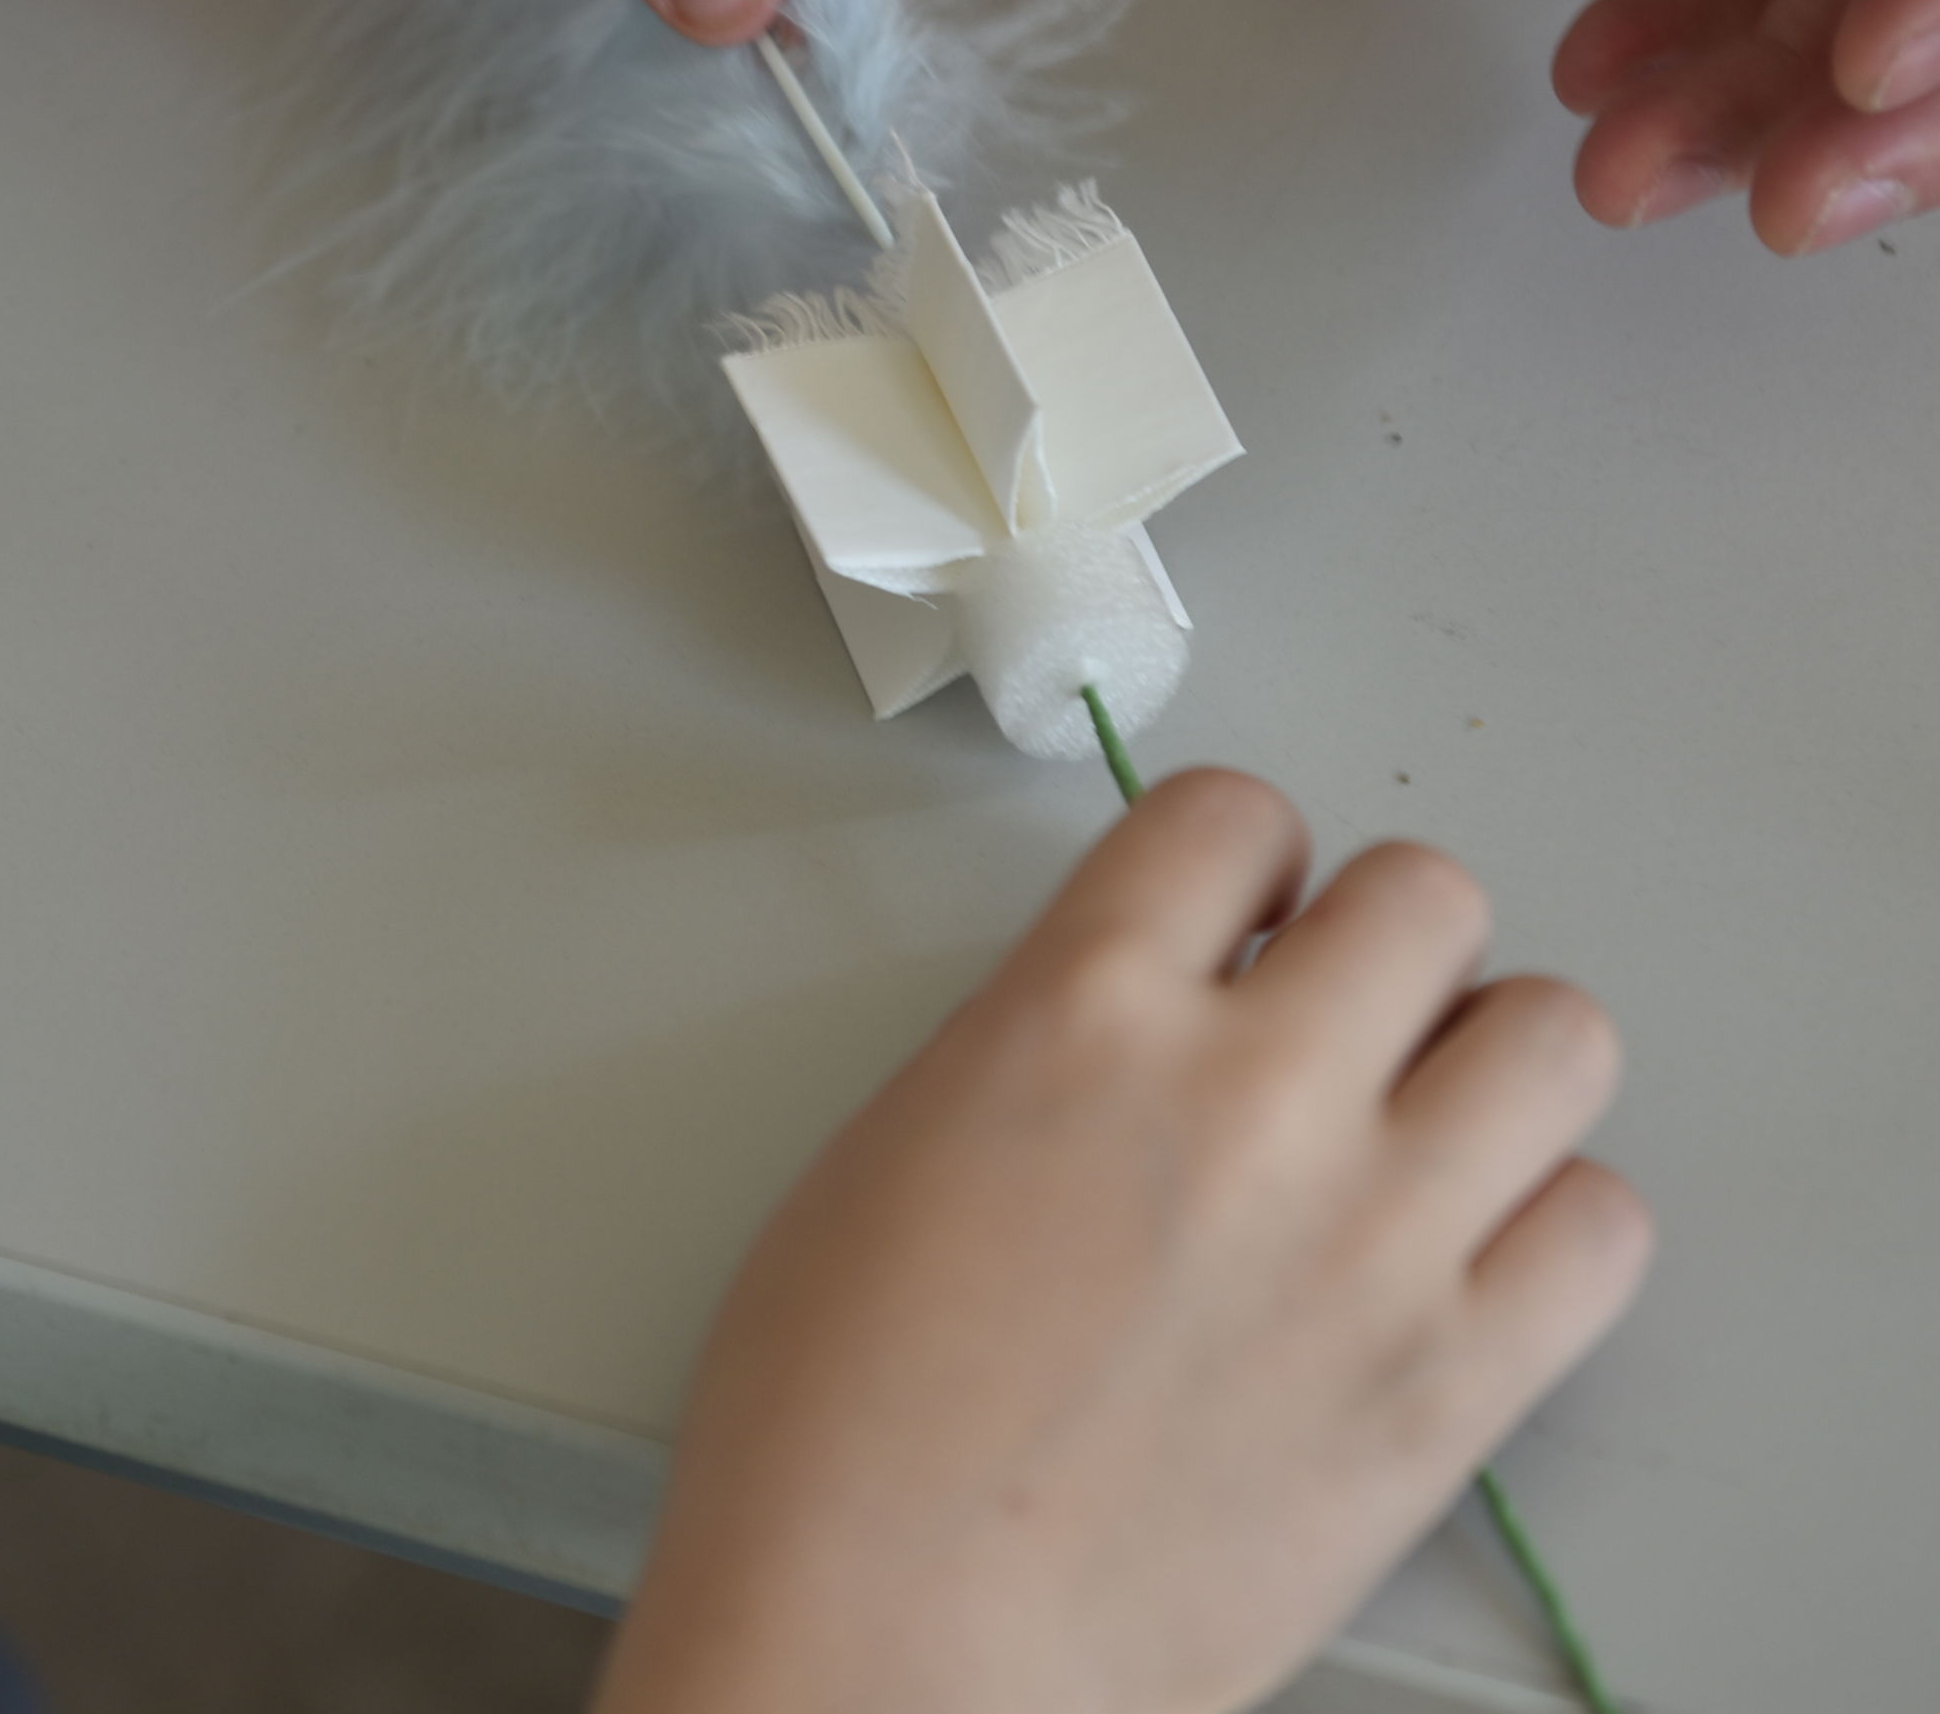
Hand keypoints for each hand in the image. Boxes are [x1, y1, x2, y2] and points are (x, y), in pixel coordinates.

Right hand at [594, 771, 1648, 1713]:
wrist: (888, 1651)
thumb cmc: (838, 1424)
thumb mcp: (902, 1140)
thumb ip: (1049, 1034)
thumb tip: (1152, 1010)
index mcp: (1080, 1011)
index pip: (1232, 812)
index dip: (1240, 858)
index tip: (1238, 912)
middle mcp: (1246, 1091)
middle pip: (1427, 892)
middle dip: (1377, 940)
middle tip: (1332, 1014)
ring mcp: (1369, 1238)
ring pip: (1556, 1030)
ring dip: (1489, 1055)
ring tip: (1421, 1121)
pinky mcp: (1450, 1386)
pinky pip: (1603, 1226)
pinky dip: (1548, 1220)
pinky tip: (1460, 1254)